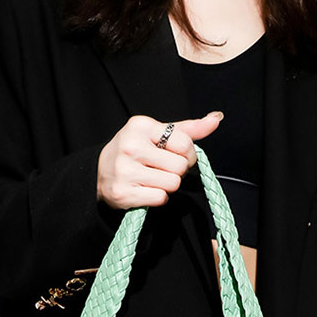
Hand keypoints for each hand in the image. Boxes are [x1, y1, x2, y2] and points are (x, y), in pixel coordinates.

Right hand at [97, 111, 223, 208]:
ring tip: (153, 179)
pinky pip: (160, 198)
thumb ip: (188, 129)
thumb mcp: (158, 134)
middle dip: (177, 172)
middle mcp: (131, 146)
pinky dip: (158, 198)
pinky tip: (145, 190)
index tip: (179, 156)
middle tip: (162, 170)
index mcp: (141, 126)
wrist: (99, 173)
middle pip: (180, 167)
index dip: (188, 154)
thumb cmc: (135, 151)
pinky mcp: (123, 193)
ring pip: (172, 184)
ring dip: (168, 186)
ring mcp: (125, 170)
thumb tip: (216, 119)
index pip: (184, 142)